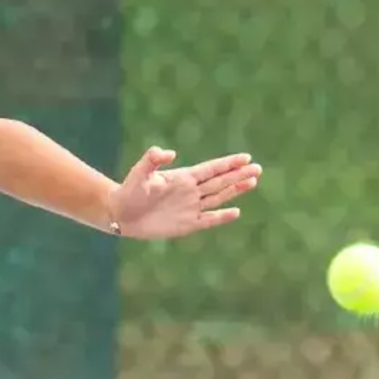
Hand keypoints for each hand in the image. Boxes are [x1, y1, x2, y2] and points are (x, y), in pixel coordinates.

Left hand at [107, 147, 259, 240]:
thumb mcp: (139, 173)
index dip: (228, 163)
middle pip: (220, 181)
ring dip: (235, 190)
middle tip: (257, 168)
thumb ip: (152, 160)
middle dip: (238, 175)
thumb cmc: (129, 190)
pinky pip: (208, 220)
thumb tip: (167, 152)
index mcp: (183, 177)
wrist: (121, 213)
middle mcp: (190, 191)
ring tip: (252, 181)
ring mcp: (190, 208)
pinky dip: (221, 217)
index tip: (245, 157)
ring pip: (218, 197)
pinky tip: (235, 212)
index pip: (211, 169)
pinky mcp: (187, 225)